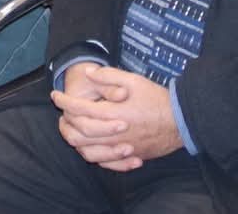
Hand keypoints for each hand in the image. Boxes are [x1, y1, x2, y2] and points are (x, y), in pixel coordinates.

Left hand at [51, 65, 182, 170]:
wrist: (181, 120)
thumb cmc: (156, 98)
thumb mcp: (132, 80)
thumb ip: (108, 76)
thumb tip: (88, 73)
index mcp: (113, 113)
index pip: (80, 110)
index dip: (64, 102)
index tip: (56, 95)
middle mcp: (115, 134)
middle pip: (79, 134)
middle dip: (66, 123)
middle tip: (62, 113)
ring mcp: (123, 149)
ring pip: (89, 152)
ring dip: (76, 141)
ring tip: (72, 129)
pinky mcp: (131, 157)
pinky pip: (106, 163)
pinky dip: (94, 156)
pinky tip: (91, 147)